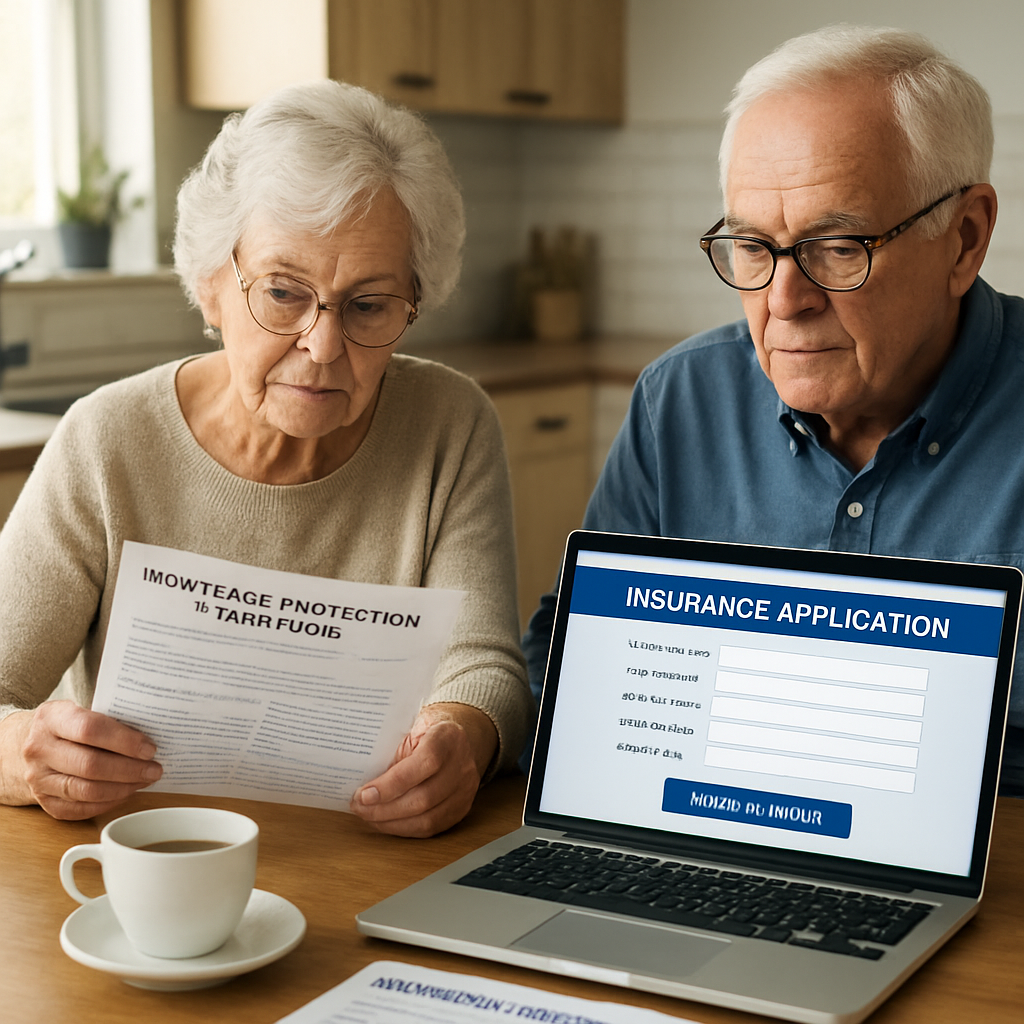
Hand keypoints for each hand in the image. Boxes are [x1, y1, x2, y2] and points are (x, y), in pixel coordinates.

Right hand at [0, 701, 161, 819]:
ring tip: (145, 780)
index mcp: (51, 718)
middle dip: (130, 769)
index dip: (124, 741)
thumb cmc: (66, 725)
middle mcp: (39, 749)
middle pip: (90, 764)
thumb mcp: (80, 708)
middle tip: (155, 769)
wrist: (25, 745)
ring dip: (123, 788)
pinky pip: (79, 809)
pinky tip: (126, 793)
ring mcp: (38, 778)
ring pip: (86, 790)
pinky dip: (108, 803)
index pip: (90, 729)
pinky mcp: (43, 801)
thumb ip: (109, 717)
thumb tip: (153, 730)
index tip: (150, 748)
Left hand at [350, 703, 497, 837]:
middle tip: (359, 806)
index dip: (393, 783)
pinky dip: (404, 829)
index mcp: (448, 737)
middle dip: (385, 809)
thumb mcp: (409, 726)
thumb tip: (360, 776)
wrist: (457, 736)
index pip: (425, 763)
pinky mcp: (461, 809)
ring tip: (368, 816)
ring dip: (391, 823)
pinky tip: (386, 822)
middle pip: (424, 798)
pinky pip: (431, 828)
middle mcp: (462, 765)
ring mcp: (465, 790)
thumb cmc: (427, 729)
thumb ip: (392, 748)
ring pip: (428, 819)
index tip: (364, 794)